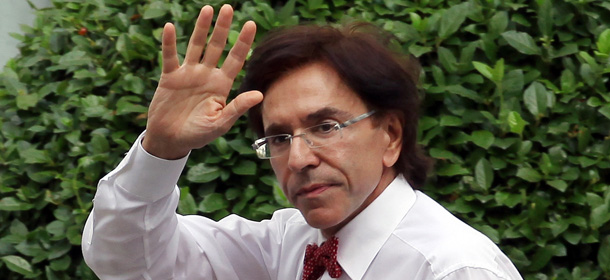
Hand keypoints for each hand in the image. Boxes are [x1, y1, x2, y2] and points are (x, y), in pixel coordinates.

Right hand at [143, 5, 261, 158]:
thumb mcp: (220, 123)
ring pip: (196, 46)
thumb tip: (259, 94)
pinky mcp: (170, 77)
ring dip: (201, 28)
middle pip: (217, 46)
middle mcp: (207, 75)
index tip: (251, 24)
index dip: (243, 42)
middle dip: (223, 28)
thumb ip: (237, 107)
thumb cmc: (198, 135)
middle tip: (229, 8)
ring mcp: (188, 74)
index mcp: (222, 86)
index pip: (236, 59)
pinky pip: (170, 56)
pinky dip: (169, 43)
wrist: (171, 141)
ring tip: (208, 9)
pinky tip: (170, 27)